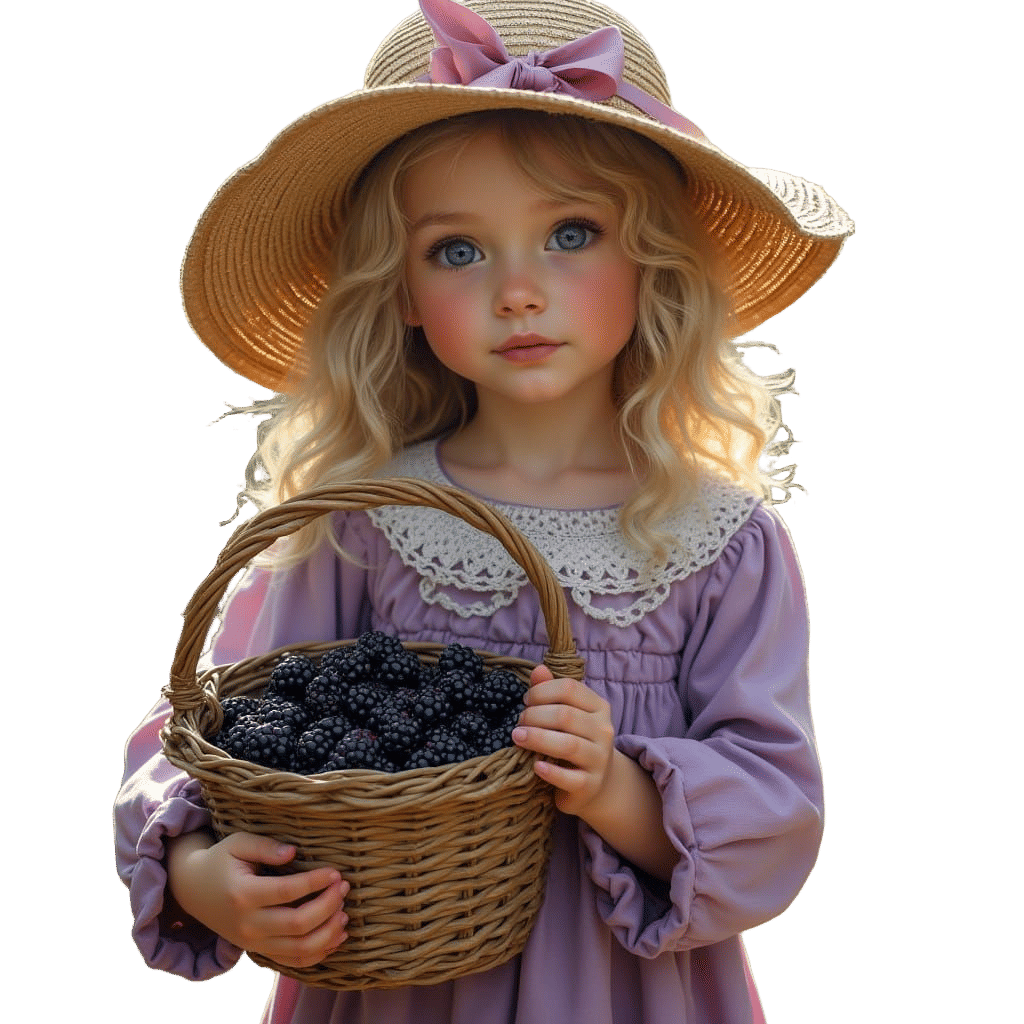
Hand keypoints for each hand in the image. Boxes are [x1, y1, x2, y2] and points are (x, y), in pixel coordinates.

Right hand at [166, 831, 348, 967]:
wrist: (192, 890)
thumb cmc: (221, 861)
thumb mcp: (237, 843)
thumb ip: (265, 846)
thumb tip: (293, 852)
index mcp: (243, 894)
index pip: (287, 891)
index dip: (315, 882)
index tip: (335, 872)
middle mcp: (248, 924)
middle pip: (297, 924)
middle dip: (328, 906)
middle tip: (344, 887)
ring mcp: (253, 942)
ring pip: (299, 949)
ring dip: (328, 933)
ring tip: (345, 913)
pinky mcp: (258, 951)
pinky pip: (292, 961)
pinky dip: (318, 953)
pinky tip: (336, 936)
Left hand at [512, 664, 615, 817]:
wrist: (596, 783)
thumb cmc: (574, 740)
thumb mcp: (566, 713)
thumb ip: (551, 691)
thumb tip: (538, 670)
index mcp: (598, 707)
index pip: (570, 688)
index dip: (542, 691)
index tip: (526, 701)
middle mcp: (603, 731)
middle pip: (566, 716)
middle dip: (535, 716)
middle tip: (518, 723)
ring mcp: (599, 759)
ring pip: (568, 745)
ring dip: (537, 739)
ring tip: (517, 737)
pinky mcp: (590, 784)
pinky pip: (570, 778)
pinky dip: (550, 772)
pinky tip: (535, 766)